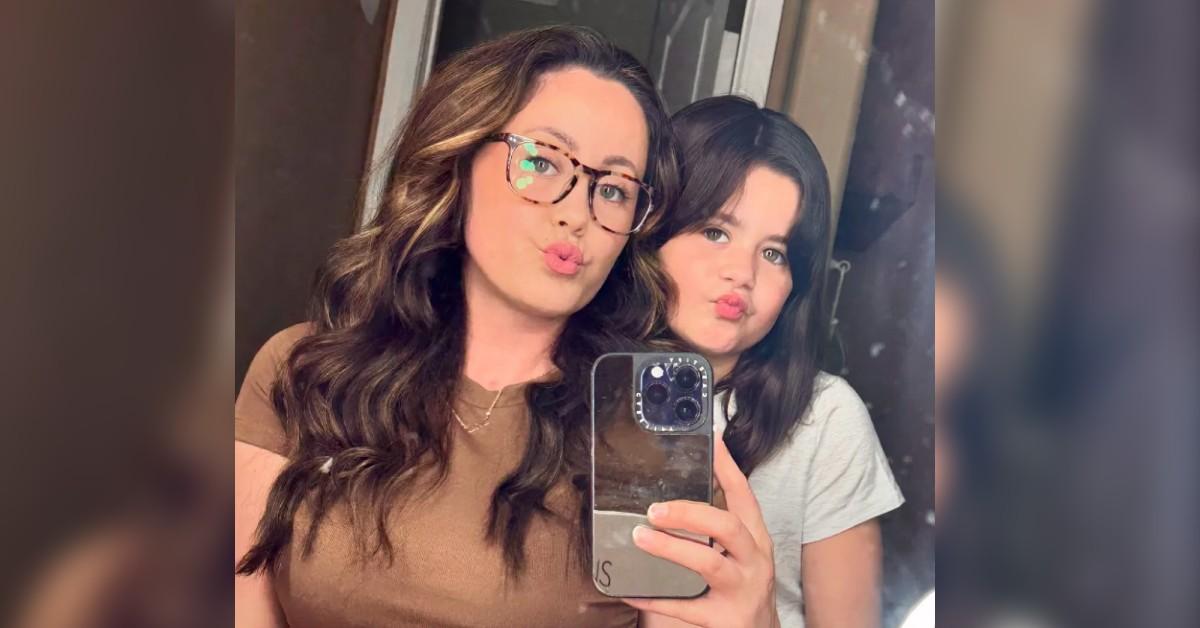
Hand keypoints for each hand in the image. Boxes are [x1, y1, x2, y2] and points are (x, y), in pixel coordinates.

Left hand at [622, 436, 778, 627]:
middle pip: (728, 527)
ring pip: (709, 564)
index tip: (711, 441)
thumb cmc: (743, 586)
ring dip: (673, 548)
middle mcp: (754, 561)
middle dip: (691, 513)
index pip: (744, 496)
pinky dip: (656, 598)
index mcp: (755, 539)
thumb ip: (716, 526)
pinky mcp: (724, 619)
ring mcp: (741, 590)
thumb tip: (678, 494)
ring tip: (641, 538)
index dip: (727, 468)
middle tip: (654, 509)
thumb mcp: (740, 553)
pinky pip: (686, 607)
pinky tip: (630, 591)